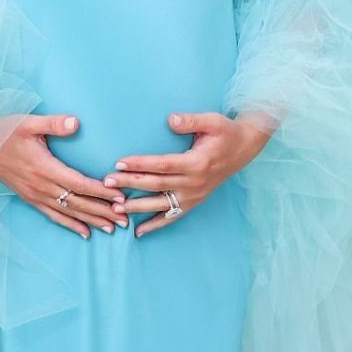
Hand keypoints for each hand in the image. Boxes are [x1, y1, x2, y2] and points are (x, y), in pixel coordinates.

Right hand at [0, 112, 128, 238]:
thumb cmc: (3, 132)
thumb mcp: (27, 122)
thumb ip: (53, 123)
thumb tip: (76, 123)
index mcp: (44, 168)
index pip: (79, 184)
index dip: (101, 192)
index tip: (120, 197)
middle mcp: (41, 186)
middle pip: (78, 203)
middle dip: (103, 212)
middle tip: (126, 219)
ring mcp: (35, 195)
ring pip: (68, 212)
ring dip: (91, 221)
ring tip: (112, 229)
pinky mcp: (30, 199)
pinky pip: (53, 216)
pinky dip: (70, 225)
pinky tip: (85, 232)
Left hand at [104, 111, 270, 236]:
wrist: (244, 149)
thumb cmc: (225, 132)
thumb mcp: (213, 121)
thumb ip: (191, 120)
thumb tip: (170, 119)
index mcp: (197, 163)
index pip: (162, 165)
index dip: (140, 164)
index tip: (119, 163)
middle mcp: (194, 183)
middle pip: (157, 185)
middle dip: (130, 184)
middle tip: (107, 182)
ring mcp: (194, 195)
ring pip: (161, 204)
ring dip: (137, 207)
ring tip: (115, 208)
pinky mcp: (193, 202)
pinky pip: (172, 216)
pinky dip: (155, 225)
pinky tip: (137, 231)